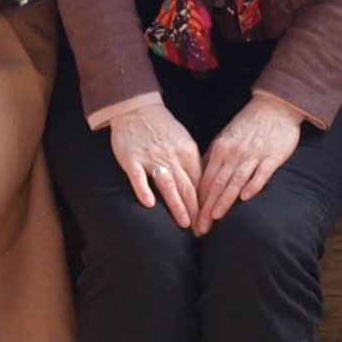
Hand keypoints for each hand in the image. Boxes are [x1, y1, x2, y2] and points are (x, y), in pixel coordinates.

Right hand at [101, 95, 202, 222]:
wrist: (138, 108)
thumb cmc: (163, 128)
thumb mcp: (185, 142)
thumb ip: (193, 165)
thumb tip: (205, 189)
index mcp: (187, 153)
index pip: (199, 183)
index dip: (205, 204)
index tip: (210, 222)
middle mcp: (172, 157)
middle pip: (187, 187)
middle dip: (196, 211)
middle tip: (201, 232)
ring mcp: (151, 158)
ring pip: (167, 184)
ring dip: (177, 205)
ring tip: (184, 223)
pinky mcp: (131, 159)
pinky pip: (138, 176)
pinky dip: (144, 190)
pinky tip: (149, 204)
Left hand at [190, 91, 308, 231]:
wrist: (274, 106)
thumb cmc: (248, 125)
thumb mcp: (225, 139)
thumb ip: (213, 160)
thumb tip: (199, 182)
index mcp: (220, 149)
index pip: (205, 180)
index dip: (198, 203)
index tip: (192, 221)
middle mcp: (234, 153)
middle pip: (217, 184)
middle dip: (207, 209)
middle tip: (200, 229)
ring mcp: (254, 154)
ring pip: (236, 180)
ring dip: (225, 200)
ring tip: (216, 218)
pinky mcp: (273, 155)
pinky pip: (262, 172)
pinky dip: (253, 185)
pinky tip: (246, 198)